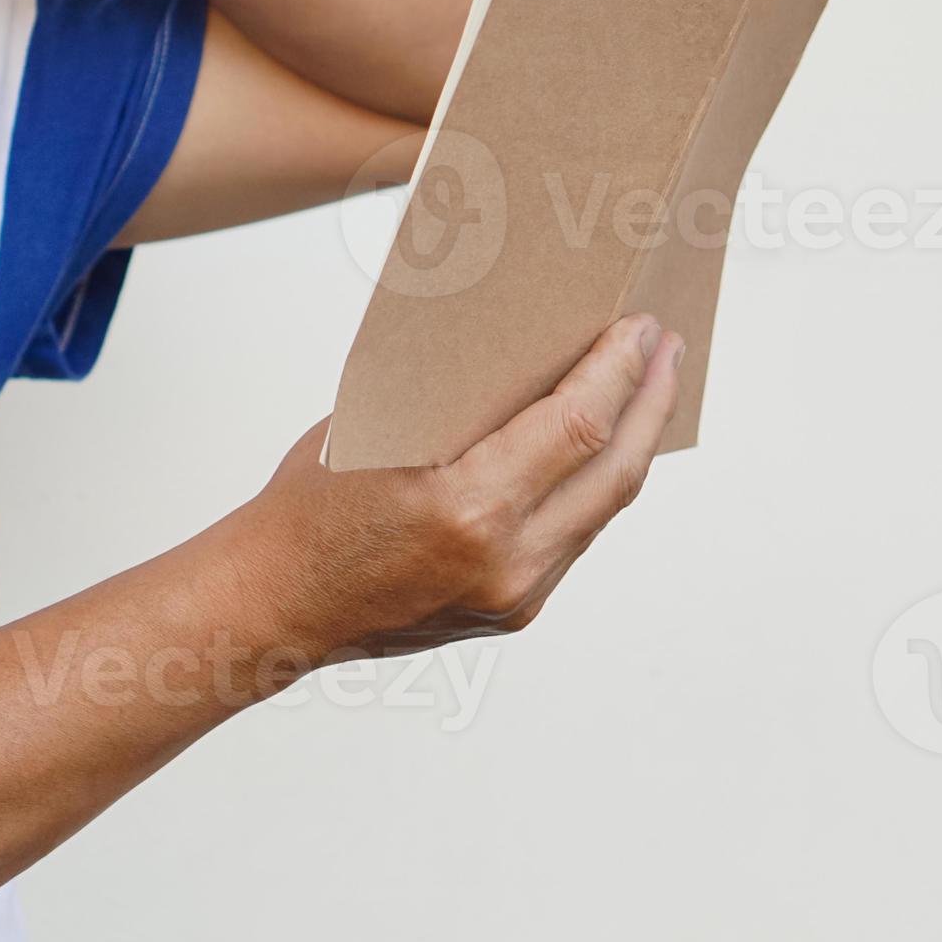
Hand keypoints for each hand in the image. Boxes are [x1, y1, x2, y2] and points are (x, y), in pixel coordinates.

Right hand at [238, 314, 685, 661]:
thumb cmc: (309, 506)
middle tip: (668, 350)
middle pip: (614, 472)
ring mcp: (515, 595)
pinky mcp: (514, 613)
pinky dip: (592, 489)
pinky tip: (600, 453)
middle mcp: (503, 560)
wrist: (273, 603)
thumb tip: (529, 353)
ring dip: (631, 447)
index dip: (620, 372)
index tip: (641, 329)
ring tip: (648, 393)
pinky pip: (573, 539)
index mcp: (465, 507)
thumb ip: (460, 406)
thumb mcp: (379, 429)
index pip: (577, 427)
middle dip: (650, 402)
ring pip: (602, 510)